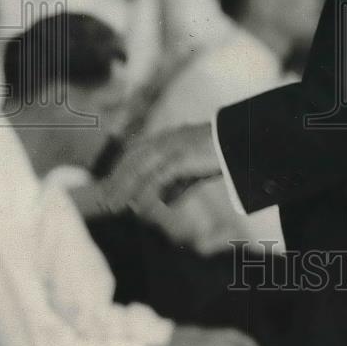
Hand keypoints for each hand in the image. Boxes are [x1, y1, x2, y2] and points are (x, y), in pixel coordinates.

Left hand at [104, 123, 220, 212]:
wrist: (242, 141)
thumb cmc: (221, 154)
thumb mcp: (195, 170)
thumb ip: (179, 184)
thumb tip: (165, 202)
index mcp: (167, 138)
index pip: (135, 154)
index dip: (120, 172)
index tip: (109, 189)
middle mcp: (165, 139)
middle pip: (132, 161)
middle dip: (116, 182)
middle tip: (104, 202)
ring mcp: (172, 146)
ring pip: (140, 169)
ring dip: (124, 189)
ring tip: (114, 207)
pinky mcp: (181, 157)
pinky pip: (157, 177)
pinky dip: (146, 193)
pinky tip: (138, 206)